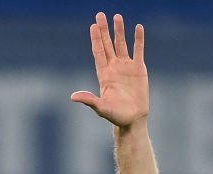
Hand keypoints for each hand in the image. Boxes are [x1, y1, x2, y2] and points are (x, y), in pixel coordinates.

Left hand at [70, 13, 148, 127]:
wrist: (133, 119)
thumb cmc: (116, 116)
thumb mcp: (101, 108)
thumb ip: (89, 100)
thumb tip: (73, 97)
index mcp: (104, 74)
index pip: (98, 52)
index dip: (95, 39)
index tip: (93, 26)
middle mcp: (114, 67)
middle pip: (108, 44)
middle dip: (104, 30)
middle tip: (100, 15)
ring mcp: (126, 67)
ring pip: (122, 44)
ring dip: (119, 31)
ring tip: (117, 16)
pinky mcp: (139, 69)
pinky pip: (138, 50)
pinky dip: (138, 39)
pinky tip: (138, 27)